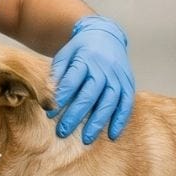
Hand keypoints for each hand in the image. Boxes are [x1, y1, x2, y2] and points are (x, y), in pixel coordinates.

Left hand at [49, 15, 134, 143]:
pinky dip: (120, 120)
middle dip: (75, 115)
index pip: (72, 81)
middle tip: (63, 132)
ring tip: (86, 139)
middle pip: (89, 95)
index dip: (61, 98)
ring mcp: (117, 76)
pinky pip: (126, 104)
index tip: (50, 113)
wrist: (106, 35)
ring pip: (108, 102)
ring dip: (97, 122)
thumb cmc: (80, 49)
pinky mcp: (128, 83)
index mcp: (85, 59)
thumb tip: (47, 97)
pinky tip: (112, 135)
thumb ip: (57, 73)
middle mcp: (103, 68)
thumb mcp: (65, 54)